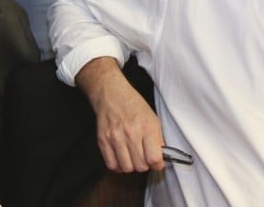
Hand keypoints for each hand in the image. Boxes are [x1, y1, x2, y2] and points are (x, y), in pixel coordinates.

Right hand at [77, 58, 164, 172]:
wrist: (112, 94)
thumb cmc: (133, 105)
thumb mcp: (152, 118)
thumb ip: (157, 139)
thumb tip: (160, 159)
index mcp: (147, 127)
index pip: (154, 158)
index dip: (158, 164)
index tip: (157, 162)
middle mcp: (131, 133)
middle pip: (140, 166)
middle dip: (144, 164)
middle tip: (144, 156)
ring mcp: (115, 138)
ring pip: (126, 168)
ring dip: (131, 165)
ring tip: (132, 156)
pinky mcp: (103, 141)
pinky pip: (111, 165)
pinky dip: (118, 165)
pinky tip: (121, 157)